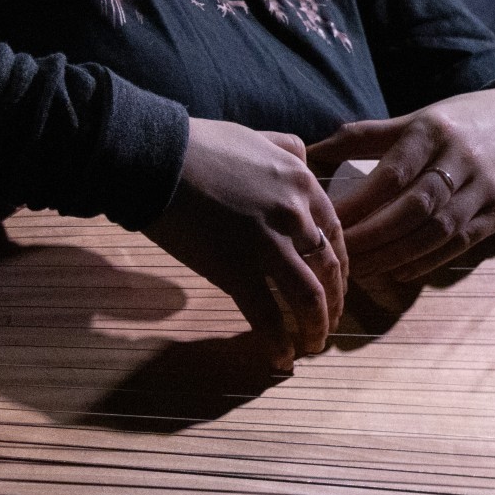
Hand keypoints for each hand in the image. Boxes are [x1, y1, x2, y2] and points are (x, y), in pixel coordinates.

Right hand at [147, 118, 346, 369]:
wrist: (156, 158)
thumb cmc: (198, 146)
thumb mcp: (257, 135)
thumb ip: (286, 147)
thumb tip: (302, 155)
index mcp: (302, 181)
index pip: (336, 232)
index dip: (339, 264)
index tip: (335, 283)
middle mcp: (295, 214)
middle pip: (330, 268)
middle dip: (335, 301)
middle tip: (330, 321)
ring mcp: (268, 244)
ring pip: (308, 297)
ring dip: (315, 327)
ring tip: (314, 345)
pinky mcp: (236, 269)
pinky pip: (267, 315)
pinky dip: (278, 342)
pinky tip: (280, 359)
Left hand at [311, 88, 494, 281]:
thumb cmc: (458, 124)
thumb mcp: (416, 120)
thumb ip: (365, 136)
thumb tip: (308, 152)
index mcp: (432, 131)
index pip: (392, 173)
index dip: (358, 203)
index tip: (326, 223)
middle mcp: (461, 158)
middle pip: (414, 206)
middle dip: (372, 237)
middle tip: (338, 256)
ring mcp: (484, 187)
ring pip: (438, 229)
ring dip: (395, 255)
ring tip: (360, 272)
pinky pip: (461, 243)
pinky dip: (427, 261)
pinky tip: (398, 272)